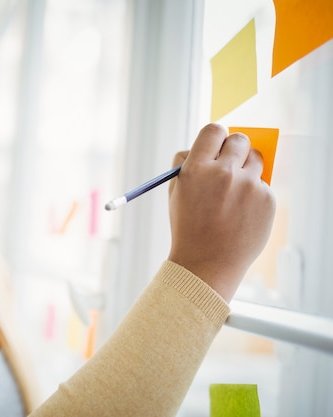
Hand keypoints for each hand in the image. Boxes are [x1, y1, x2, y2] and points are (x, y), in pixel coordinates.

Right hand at [167, 123, 275, 300]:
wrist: (206, 263)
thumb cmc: (189, 226)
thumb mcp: (176, 191)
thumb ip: (188, 163)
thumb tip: (210, 144)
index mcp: (196, 168)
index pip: (214, 130)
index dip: (216, 137)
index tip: (218, 145)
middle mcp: (224, 173)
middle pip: (239, 140)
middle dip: (235, 148)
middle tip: (231, 162)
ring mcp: (248, 186)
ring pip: (256, 159)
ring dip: (247, 169)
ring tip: (234, 193)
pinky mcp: (267, 199)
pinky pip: (264, 184)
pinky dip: (255, 194)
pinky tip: (242, 212)